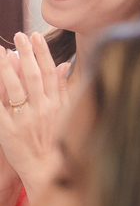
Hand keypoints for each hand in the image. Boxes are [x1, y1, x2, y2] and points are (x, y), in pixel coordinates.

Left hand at [0, 33, 70, 200]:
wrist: (46, 171)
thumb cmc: (58, 142)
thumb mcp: (67, 115)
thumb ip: (65, 89)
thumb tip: (64, 66)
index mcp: (58, 105)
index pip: (51, 73)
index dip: (43, 53)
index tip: (36, 37)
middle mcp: (43, 110)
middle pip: (34, 76)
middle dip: (27, 53)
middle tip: (19, 35)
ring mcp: (25, 120)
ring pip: (16, 88)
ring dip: (8, 67)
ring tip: (2, 51)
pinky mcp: (8, 130)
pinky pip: (0, 106)